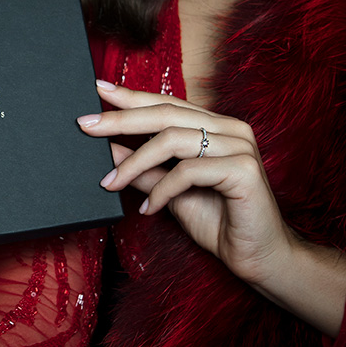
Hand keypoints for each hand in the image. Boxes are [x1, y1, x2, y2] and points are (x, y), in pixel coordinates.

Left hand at [79, 80, 345, 334]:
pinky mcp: (243, 170)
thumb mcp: (170, 193)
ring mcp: (240, 146)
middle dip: (121, 119)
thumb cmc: (219, 223)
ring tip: (109, 183)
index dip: (131, 96)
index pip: (167, 104)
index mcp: (216, 127)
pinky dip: (162, 190)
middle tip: (86, 125)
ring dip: (135, 163)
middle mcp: (231, 129)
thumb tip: (109, 150)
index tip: (98, 89)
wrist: (259, 258)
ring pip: (173, 139)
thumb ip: (145, 170)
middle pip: (166, 114)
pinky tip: (148, 208)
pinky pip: (189, 171)